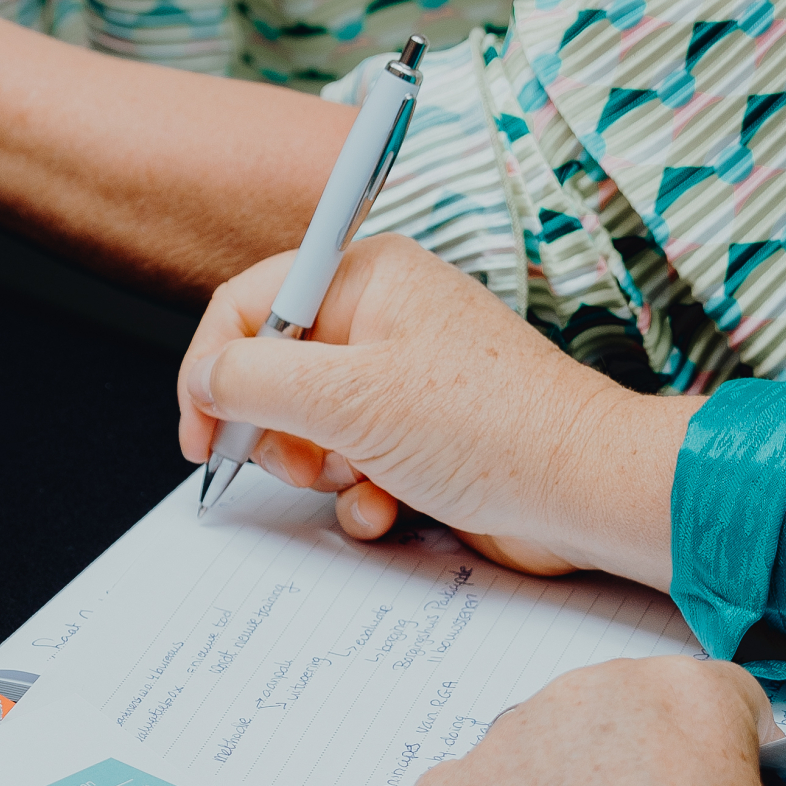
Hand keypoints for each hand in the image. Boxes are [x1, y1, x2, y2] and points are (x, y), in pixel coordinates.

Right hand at [177, 235, 699, 586]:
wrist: (585, 493)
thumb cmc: (492, 429)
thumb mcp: (349, 398)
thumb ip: (255, 379)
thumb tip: (207, 380)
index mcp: (367, 277)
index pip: (250, 304)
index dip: (212, 369)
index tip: (200, 432)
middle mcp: (384, 320)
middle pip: (274, 372)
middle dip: (279, 432)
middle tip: (304, 463)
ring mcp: (404, 381)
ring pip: (310, 429)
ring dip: (324, 471)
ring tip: (366, 481)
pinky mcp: (421, 437)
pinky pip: (353, 466)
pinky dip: (361, 496)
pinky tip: (391, 508)